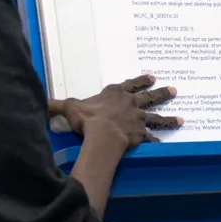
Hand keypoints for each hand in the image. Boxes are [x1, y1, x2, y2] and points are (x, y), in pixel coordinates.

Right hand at [49, 74, 179, 148]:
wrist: (102, 133)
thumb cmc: (87, 117)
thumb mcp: (67, 107)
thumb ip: (55, 105)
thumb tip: (39, 102)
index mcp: (115, 93)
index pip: (131, 84)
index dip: (141, 81)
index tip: (152, 77)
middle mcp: (131, 104)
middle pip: (150, 97)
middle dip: (161, 94)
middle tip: (173, 90)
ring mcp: (139, 119)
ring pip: (157, 117)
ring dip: (169, 118)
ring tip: (181, 119)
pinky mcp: (141, 134)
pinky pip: (151, 138)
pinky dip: (157, 141)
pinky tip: (163, 144)